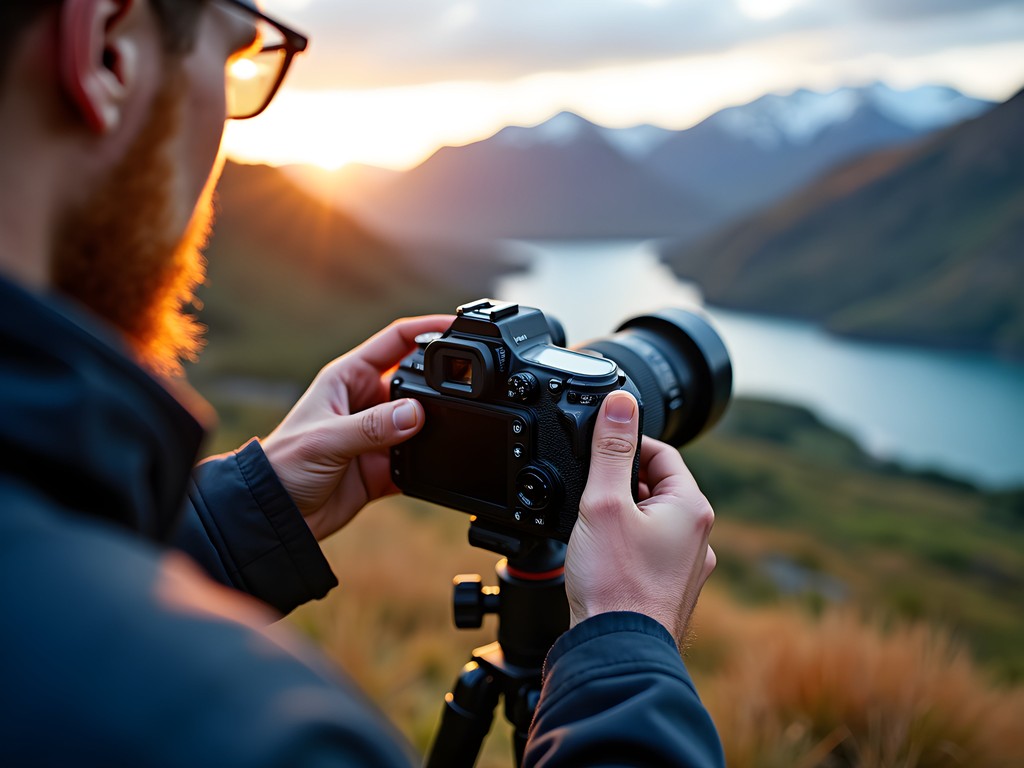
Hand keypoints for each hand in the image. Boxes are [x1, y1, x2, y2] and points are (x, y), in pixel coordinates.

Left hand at [261, 315, 453, 540]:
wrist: (276, 515)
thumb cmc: (283, 464)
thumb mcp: (327, 438)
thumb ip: (373, 426)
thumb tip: (416, 414)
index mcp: (349, 378)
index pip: (395, 342)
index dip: (426, 329)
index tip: (456, 326)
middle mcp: (367, 402)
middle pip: (416, 382)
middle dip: (439, 385)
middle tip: (464, 391)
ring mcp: (378, 435)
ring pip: (422, 423)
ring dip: (435, 428)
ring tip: (450, 432)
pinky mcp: (384, 467)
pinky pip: (418, 461)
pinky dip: (428, 464)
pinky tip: (434, 466)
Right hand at [565, 391, 716, 646]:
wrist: (617, 651)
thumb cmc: (615, 583)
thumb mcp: (604, 503)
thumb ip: (611, 449)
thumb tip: (621, 402)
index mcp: (691, 507)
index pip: (662, 453)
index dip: (627, 443)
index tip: (599, 447)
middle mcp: (698, 536)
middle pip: (657, 486)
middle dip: (621, 482)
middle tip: (589, 490)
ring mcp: (687, 567)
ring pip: (652, 521)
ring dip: (623, 516)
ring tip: (590, 526)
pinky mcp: (669, 590)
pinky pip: (648, 552)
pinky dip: (625, 546)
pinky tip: (601, 557)